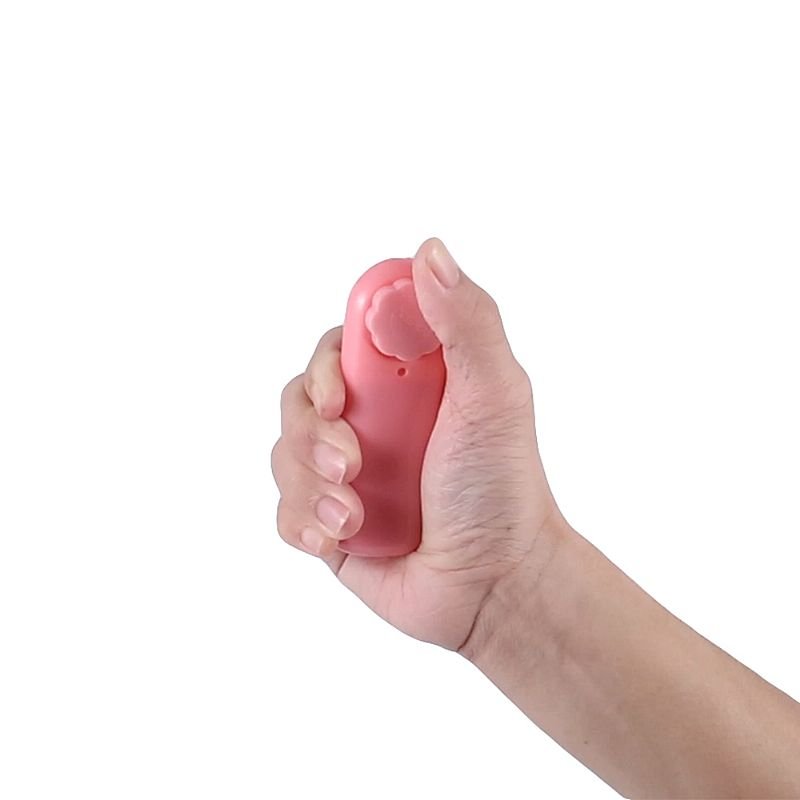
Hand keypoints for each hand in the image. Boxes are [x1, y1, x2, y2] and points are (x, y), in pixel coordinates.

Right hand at [271, 237, 564, 650]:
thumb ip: (467, 321)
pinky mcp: (328, 520)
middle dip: (311, 435)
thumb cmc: (500, 486)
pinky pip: (283, 508)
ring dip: (310, 487)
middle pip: (298, 398)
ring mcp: (345, 472)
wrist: (493, 584)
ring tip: (353, 517)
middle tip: (348, 464)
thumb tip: (430, 250)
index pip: (338, 346)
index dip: (324, 366)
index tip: (339, 396)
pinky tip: (335, 540)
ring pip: (283, 454)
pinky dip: (302, 522)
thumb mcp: (495, 395)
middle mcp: (370, 420)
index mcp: (404, 382)